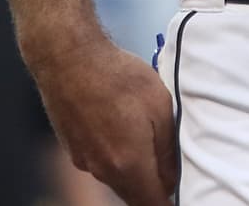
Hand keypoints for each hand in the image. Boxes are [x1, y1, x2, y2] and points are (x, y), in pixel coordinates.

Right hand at [25, 32, 175, 205]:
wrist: (68, 58)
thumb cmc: (116, 76)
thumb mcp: (160, 105)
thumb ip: (168, 148)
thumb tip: (173, 177)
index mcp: (129, 164)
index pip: (152, 202)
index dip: (169, 201)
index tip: (180, 193)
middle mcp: (103, 170)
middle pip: (133, 194)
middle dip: (152, 188)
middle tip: (169, 169)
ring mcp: (84, 160)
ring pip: (116, 179)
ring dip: (133, 171)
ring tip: (145, 141)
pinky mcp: (72, 148)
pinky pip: (100, 163)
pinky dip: (114, 156)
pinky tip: (120, 128)